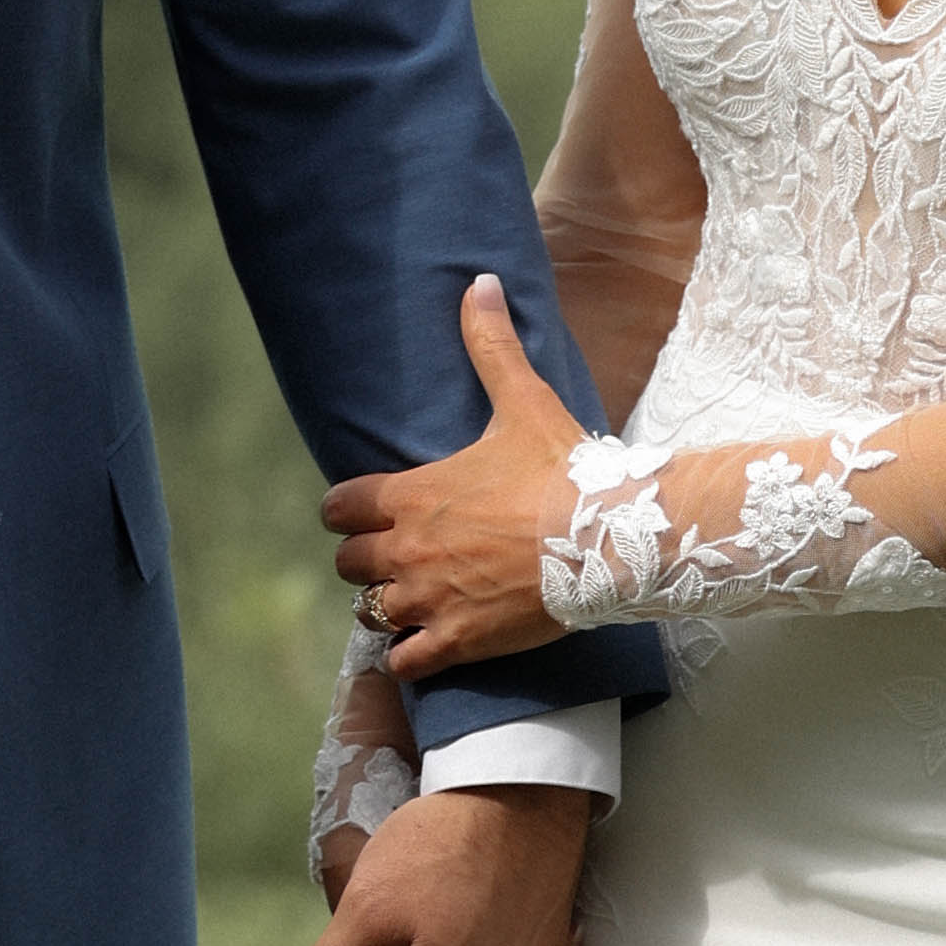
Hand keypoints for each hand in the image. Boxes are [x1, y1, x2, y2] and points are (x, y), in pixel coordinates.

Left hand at [322, 272, 583, 672]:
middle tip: (396, 556)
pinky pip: (404, 662)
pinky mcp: (457, 642)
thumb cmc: (562, 468)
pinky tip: (430, 644)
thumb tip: (481, 282)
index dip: (347, 511)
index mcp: (411, 495)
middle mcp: (407, 550)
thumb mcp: (522, 399)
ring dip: (386, 607)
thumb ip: (491, 344)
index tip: (366, 513)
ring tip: (414, 600)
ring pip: (370, 613)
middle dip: (365, 560)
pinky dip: (410, 656)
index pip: (337, 509)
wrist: (609, 538)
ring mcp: (429, 600)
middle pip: (347, 565)